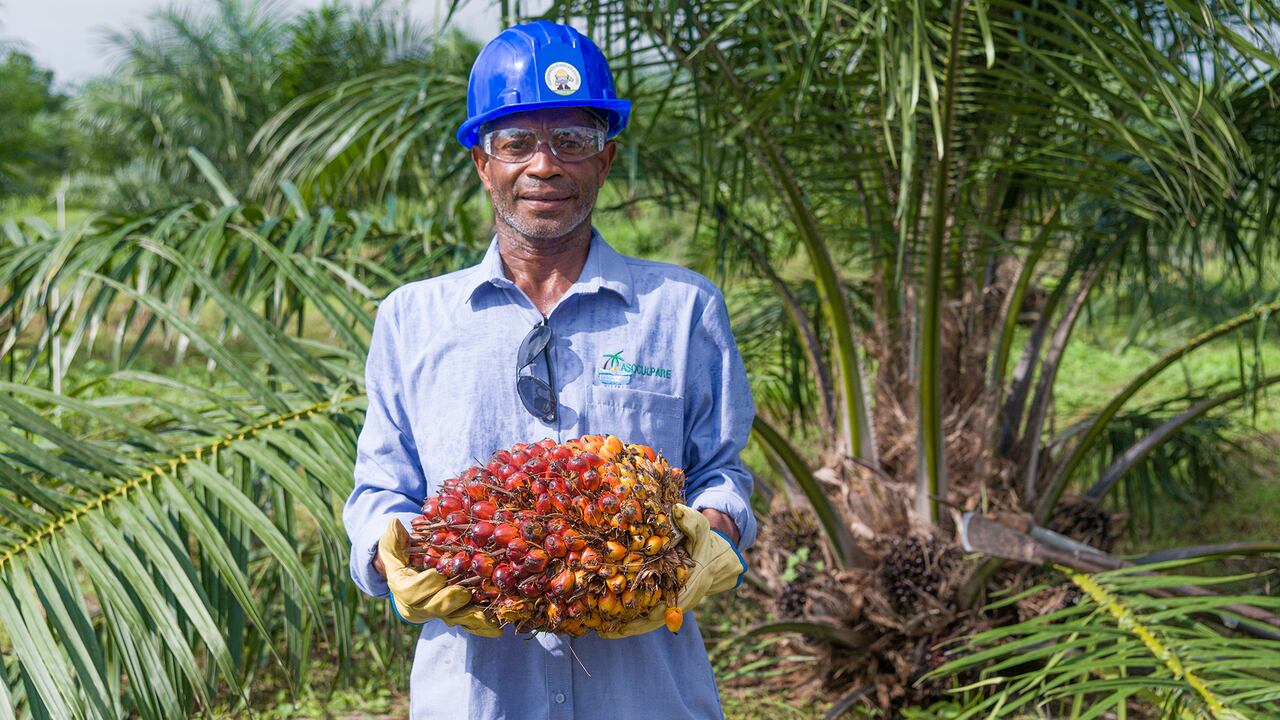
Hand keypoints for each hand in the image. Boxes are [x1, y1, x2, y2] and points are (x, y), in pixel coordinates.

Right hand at [378, 519, 502, 636]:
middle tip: (464, 593)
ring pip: (456, 618)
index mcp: (403, 591)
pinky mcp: (456, 616)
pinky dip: (483, 626)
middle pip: (435, 609)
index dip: (425, 584)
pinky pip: (469, 624)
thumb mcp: (394, 547)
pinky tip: (498, 627)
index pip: (411, 592)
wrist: (413, 575)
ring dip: (473, 618)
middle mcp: (420, 608)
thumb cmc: (404, 557)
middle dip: (450, 602)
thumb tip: (394, 524)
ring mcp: (439, 614)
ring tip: (490, 619)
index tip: (438, 575)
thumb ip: (393, 539)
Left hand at [598, 504, 745, 638]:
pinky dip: (632, 618)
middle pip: (653, 618)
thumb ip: (690, 520)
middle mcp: (679, 600)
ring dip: (628, 625)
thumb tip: (676, 510)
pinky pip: (648, 613)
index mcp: (688, 585)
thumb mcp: (700, 528)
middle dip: (631, 626)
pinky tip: (611, 621)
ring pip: (649, 619)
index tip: (631, 621)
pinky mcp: (665, 601)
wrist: (714, 557)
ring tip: (602, 630)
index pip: (667, 606)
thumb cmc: (704, 542)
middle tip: (605, 631)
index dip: (648, 616)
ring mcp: (671, 603)